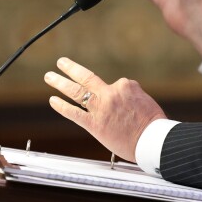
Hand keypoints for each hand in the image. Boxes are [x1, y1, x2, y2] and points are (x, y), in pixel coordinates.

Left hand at [45, 57, 165, 162]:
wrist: (152, 139)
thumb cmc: (153, 123)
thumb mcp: (144, 101)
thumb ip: (129, 97)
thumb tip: (120, 101)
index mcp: (126, 85)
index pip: (115, 84)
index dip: (116, 93)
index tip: (121, 103)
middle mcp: (111, 93)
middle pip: (87, 77)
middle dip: (71, 68)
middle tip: (61, 62)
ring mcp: (101, 107)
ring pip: (76, 91)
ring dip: (60, 82)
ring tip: (49, 76)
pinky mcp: (94, 124)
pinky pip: (74, 113)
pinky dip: (62, 106)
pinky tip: (53, 100)